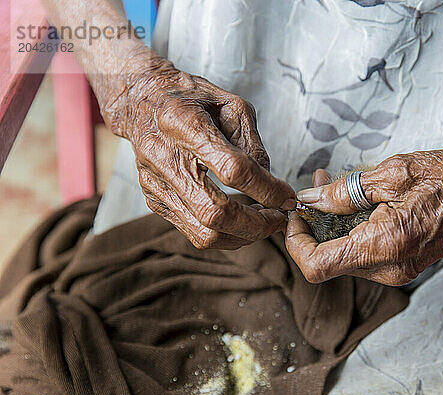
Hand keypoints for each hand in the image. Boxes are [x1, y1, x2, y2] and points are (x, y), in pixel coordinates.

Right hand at [102, 55, 295, 248]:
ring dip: (242, 236)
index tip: (287, 196)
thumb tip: (271, 184)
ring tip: (263, 223)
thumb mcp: (232, 105)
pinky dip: (224, 234)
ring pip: (204, 232)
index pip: (233, 169)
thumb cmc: (191, 99)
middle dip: (256, 224)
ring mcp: (156, 185)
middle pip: (215, 212)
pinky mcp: (155, 201)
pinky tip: (240, 221)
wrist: (142, 100)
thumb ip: (253, 144)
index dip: (267, 189)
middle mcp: (164, 158)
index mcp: (185, 124)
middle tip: (279, 218)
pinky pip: (193, 232)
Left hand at [286, 149, 442, 285]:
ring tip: (335, 182)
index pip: (316, 266)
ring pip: (346, 254)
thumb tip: (312, 199)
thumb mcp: (394, 173)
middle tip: (317, 183)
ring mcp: (397, 269)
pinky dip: (353, 226)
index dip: (296, 241)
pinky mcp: (404, 262)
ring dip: (334, 221)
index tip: (297, 212)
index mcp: (383, 246)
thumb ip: (345, 191)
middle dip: (314, 223)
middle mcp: (388, 268)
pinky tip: (358, 197)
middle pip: (328, 260)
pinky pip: (366, 250)